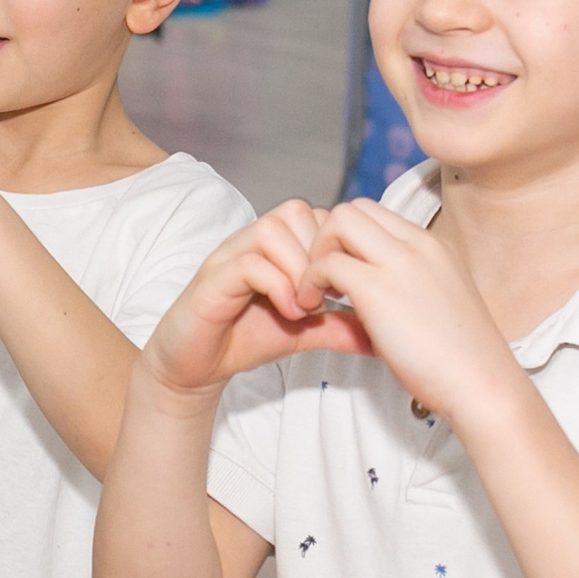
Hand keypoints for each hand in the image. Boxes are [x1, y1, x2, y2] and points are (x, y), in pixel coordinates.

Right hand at [140, 202, 375, 403]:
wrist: (196, 366)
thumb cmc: (244, 339)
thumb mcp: (305, 332)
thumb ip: (340, 326)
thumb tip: (383, 334)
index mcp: (274, 247)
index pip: (315, 216)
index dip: (335, 246)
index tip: (344, 287)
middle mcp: (250, 242)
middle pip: (295, 211)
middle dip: (320, 252)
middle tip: (328, 295)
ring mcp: (228, 257)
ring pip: (272, 229)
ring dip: (298, 268)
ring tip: (306, 307)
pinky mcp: (211, 280)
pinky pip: (248, 263)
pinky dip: (277, 286)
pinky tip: (288, 313)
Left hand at [303, 199, 521, 421]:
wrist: (482, 385)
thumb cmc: (459, 358)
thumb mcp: (436, 302)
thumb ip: (406, 283)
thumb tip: (367, 288)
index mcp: (434, 246)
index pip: (374, 214)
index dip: (347, 240)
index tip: (342, 275)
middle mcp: (419, 245)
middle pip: (352, 209)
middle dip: (326, 240)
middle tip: (324, 281)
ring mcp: (400, 264)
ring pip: (337, 222)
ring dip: (315, 255)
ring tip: (317, 294)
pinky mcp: (378, 290)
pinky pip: (327, 264)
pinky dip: (308, 283)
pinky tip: (315, 310)